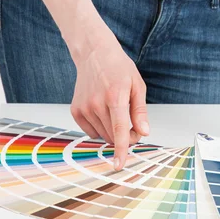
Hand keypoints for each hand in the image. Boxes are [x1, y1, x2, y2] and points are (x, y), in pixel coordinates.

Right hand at [70, 35, 149, 170]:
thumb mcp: (137, 85)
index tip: (119, 164)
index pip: (119, 129)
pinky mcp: (75, 110)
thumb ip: (140, 111)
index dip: (121, 149)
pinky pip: (91, 131)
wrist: (94, 54)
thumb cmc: (118, 68)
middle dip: (126, 136)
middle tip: (133, 124)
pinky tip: (103, 111)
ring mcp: (84, 107)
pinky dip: (100, 127)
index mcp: (115, 97)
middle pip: (113, 136)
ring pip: (102, 135)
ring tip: (117, 112)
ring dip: (112, 132)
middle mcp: (96, 104)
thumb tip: (144, 132)